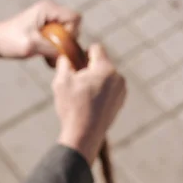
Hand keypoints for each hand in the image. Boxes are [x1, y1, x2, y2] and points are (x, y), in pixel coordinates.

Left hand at [0, 0, 80, 59]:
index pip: (75, 18)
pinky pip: (58, 37)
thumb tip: (69, 55)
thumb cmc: (9, 41)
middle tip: (53, 53)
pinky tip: (45, 56)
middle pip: (72, 25)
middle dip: (66, 41)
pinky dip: (54, 47)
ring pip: (66, 33)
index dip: (72, 32)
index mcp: (47, 8)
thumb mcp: (32, 46)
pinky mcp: (44, 27)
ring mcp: (47, 18)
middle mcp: (49, 10)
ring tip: (48, 57)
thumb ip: (52, 49)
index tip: (59, 44)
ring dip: (60, 46)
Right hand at [53, 44, 126, 164]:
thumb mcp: (61, 81)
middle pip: (101, 62)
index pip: (96, 48)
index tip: (74, 64)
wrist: (84, 134)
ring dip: (94, 80)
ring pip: (105, 76)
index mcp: (105, 68)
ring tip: (81, 94)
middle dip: (88, 68)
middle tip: (75, 81)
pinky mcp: (120, 101)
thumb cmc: (72, 106)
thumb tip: (65, 57)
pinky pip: (109, 88)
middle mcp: (117, 77)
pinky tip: (88, 103)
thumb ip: (64, 63)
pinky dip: (99, 90)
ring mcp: (121, 90)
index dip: (83, 52)